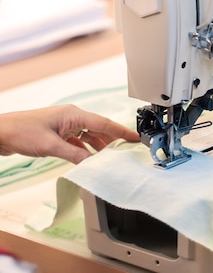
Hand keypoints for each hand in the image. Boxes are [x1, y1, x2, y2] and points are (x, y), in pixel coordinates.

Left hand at [0, 104, 139, 163]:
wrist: (0, 133)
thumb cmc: (20, 131)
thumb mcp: (51, 146)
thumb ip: (75, 154)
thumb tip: (93, 162)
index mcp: (73, 115)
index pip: (104, 123)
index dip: (121, 131)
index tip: (135, 137)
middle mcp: (71, 118)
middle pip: (99, 128)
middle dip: (113, 139)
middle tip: (127, 149)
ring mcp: (65, 125)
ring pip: (90, 135)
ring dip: (99, 146)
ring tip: (110, 157)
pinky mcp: (58, 133)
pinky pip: (79, 140)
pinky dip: (86, 149)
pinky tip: (90, 158)